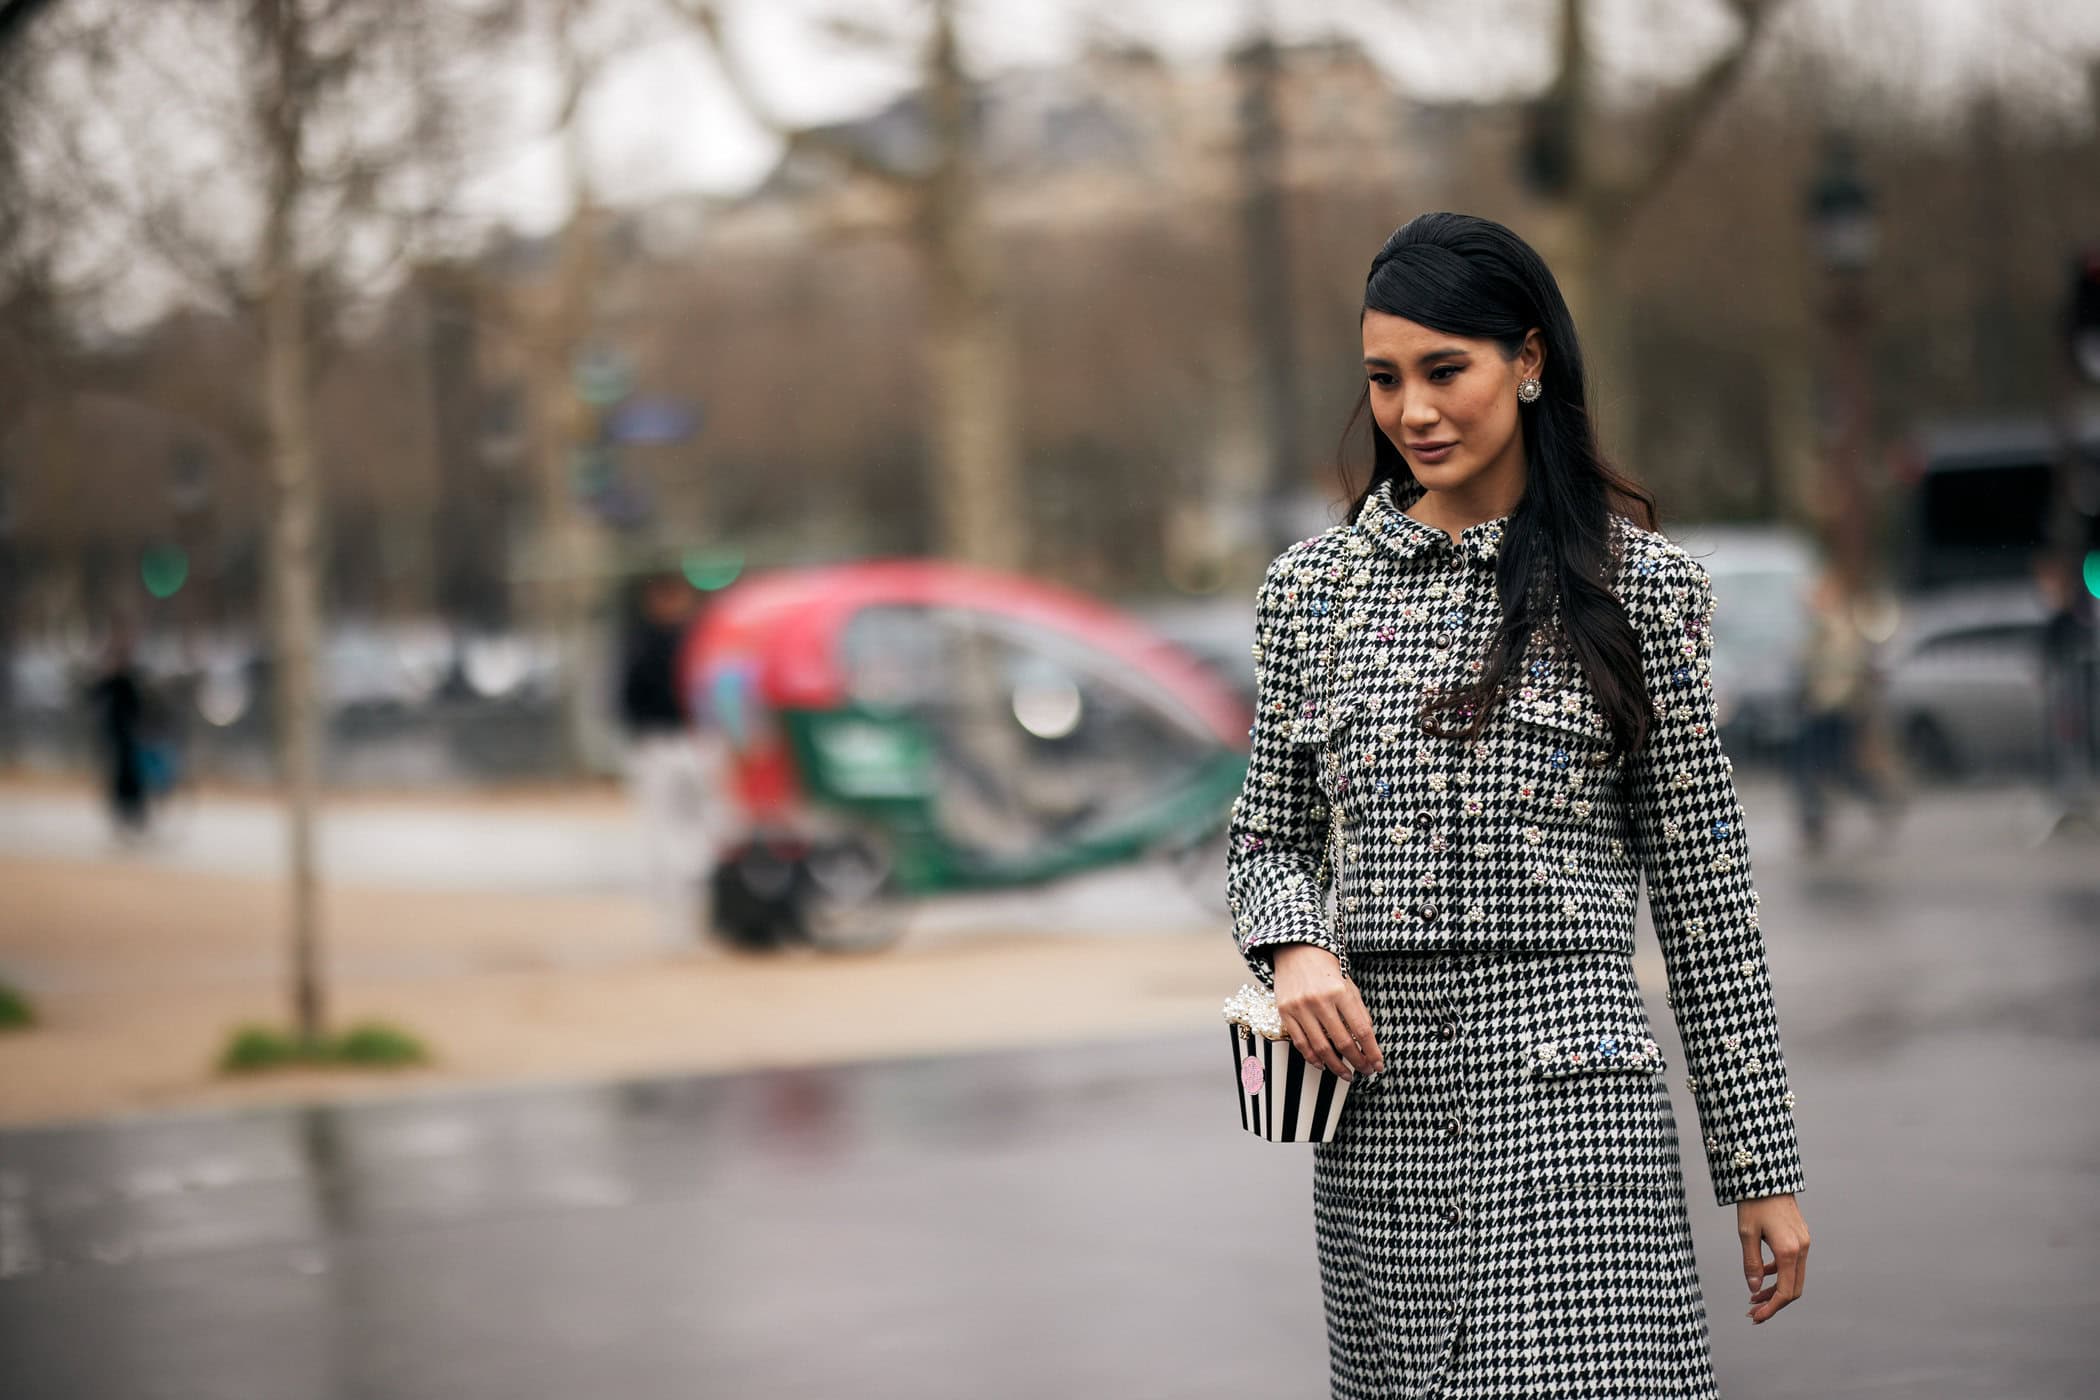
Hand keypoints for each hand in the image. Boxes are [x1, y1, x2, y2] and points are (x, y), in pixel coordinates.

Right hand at [1270, 944, 1382, 1079]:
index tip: (1378, 1064)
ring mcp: (1300, 1007)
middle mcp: (1320, 1000)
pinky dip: (1313, 1058)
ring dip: (1336, 1066)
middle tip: (1365, 1071)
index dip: (1372, 1051)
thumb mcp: (1349, 984)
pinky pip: (1300, 1043)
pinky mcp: (1285, 1012)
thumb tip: (1368, 1041)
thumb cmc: (1325, 967)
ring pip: (1321, 1048)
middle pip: (1343, 1042)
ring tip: (1346, 1074)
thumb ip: (1359, 1011)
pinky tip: (1323, 1065)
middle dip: (1357, 1062)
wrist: (1295, 950)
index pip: (1361, 1030)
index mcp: (1340, 991)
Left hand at [1738, 1193, 1809, 1323]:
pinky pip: (1793, 1263)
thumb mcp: (1746, 1234)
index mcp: (1789, 1251)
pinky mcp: (1800, 1236)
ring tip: (1754, 1297)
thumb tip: (1754, 1289)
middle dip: (1774, 1303)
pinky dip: (1778, 1274)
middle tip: (1753, 1312)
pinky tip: (1762, 1275)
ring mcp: (1804, 1242)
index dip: (1771, 1308)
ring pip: (1794, 1276)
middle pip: (1793, 1288)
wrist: (1766, 1175)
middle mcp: (1802, 1249)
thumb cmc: (1754, 1202)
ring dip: (1775, 1289)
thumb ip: (1751, 1263)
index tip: (1756, 1317)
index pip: (1786, 1292)